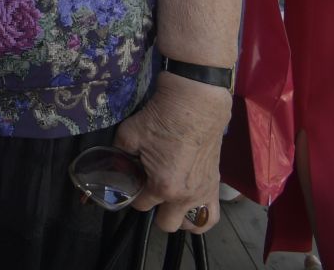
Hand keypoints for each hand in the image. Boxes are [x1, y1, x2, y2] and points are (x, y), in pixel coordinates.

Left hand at [112, 75, 231, 232]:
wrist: (195, 106)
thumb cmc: (162, 119)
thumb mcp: (129, 135)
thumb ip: (120, 155)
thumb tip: (117, 162)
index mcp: (163, 186)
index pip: (140, 205)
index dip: (133, 193)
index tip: (132, 182)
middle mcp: (185, 196)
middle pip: (166, 224)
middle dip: (155, 211)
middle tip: (151, 191)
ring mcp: (204, 193)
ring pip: (192, 225)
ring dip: (180, 217)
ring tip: (172, 201)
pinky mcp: (216, 186)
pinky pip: (212, 215)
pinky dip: (201, 214)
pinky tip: (191, 202)